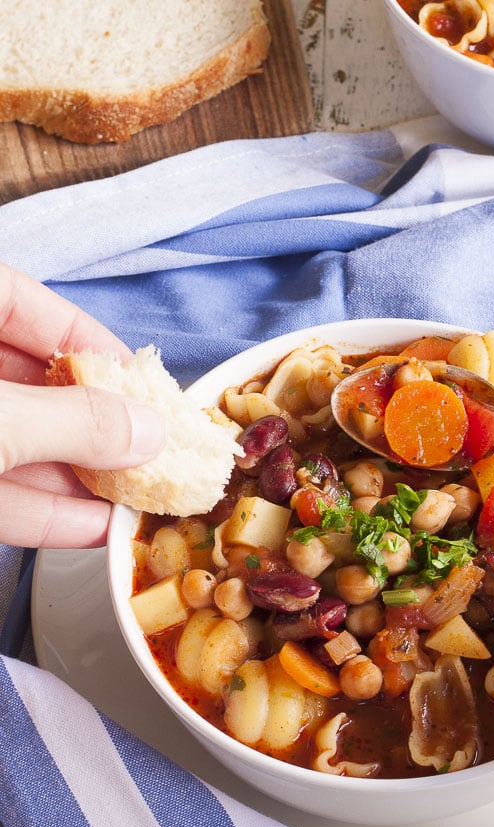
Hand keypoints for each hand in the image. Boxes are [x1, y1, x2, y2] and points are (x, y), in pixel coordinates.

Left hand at [0, 264, 164, 547]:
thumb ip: (74, 423)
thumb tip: (147, 432)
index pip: (15, 298)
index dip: (80, 332)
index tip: (135, 372)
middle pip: (22, 379)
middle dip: (87, 418)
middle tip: (146, 442)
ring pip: (9, 442)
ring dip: (72, 473)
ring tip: (136, 494)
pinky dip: (38, 512)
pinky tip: (91, 528)